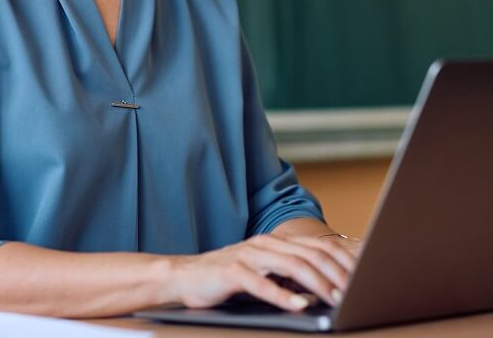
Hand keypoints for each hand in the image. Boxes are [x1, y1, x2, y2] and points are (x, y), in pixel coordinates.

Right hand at [167, 233, 358, 311]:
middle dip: (338, 274)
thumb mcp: (264, 274)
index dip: (345, 260)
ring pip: (291, 265)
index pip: (319, 246)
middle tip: (359, 292)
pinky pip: (260, 284)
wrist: (182, 276)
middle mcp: (264, 244)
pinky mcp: (231, 272)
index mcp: (275, 243)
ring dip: (318, 284)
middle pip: (310, 254)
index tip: (368, 276)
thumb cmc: (225, 279)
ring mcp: (247, 256)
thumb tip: (328, 287)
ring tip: (337, 299)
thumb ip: (290, 276)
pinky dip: (282, 295)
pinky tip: (299, 306)